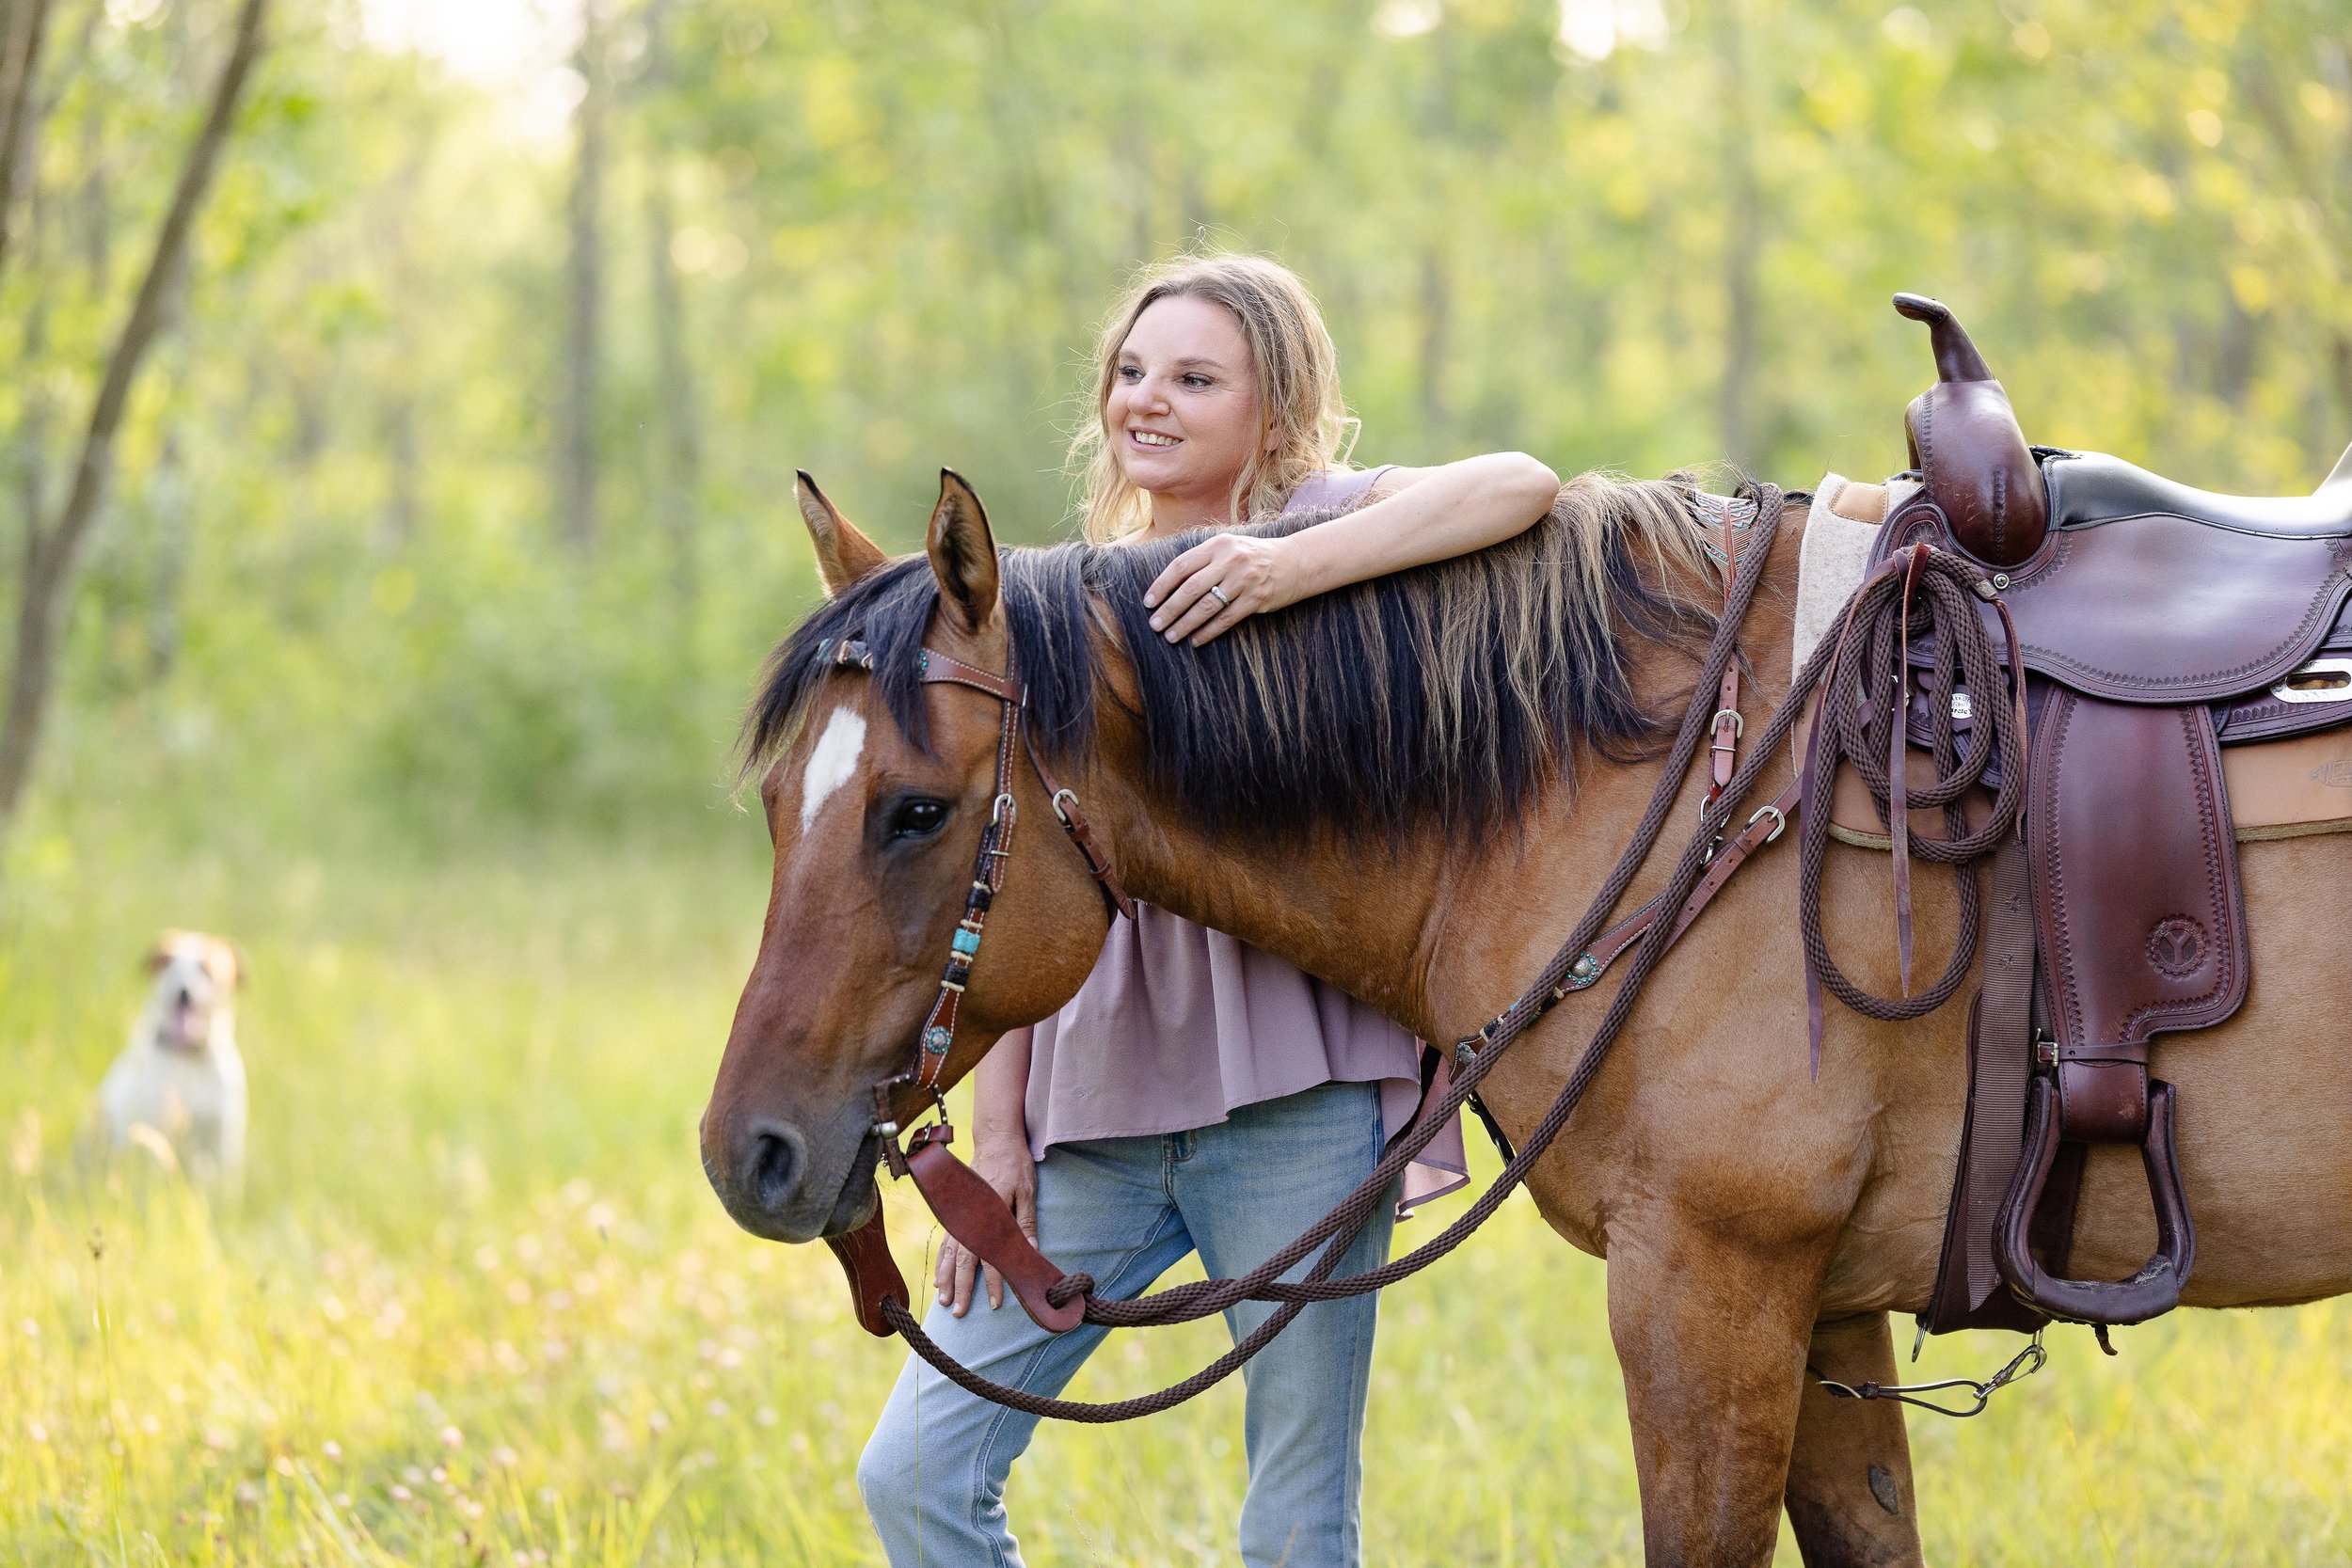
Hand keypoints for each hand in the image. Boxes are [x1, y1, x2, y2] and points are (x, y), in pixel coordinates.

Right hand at [932, 1143, 1037, 1315]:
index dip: (993, 1281)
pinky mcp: (956, 1212)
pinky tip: (939, 1277)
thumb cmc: (1015, 1165)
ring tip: (944, 1300)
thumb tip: (1031, 1250)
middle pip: (965, 1261)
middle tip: (958, 1312)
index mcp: (991, 1214)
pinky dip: (941, 1261)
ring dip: (947, 1278)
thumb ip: (1025, 1220)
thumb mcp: (1026, 1190)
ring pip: (950, 1254)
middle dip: (962, 1288)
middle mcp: (971, 1218)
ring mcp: (961, 1215)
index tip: (993, 1303)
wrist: (996, 1139)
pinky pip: (945, 1242)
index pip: (992, 1255)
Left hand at [1142, 532, 1296, 645]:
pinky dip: (1208, 631)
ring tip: (1171, 636)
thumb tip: (1167, 584)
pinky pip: (1226, 619)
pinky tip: (1195, 640)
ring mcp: (1244, 580)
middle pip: (1191, 588)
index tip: (1148, 602)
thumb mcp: (1228, 547)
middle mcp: (1230, 560)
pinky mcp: (1256, 599)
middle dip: (1169, 609)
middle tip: (1155, 625)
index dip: (1162, 585)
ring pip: (1207, 606)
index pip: (1181, 566)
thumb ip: (1202, 560)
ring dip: (1185, 624)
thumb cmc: (1253, 556)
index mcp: (1218, 545)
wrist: (1294, 561)